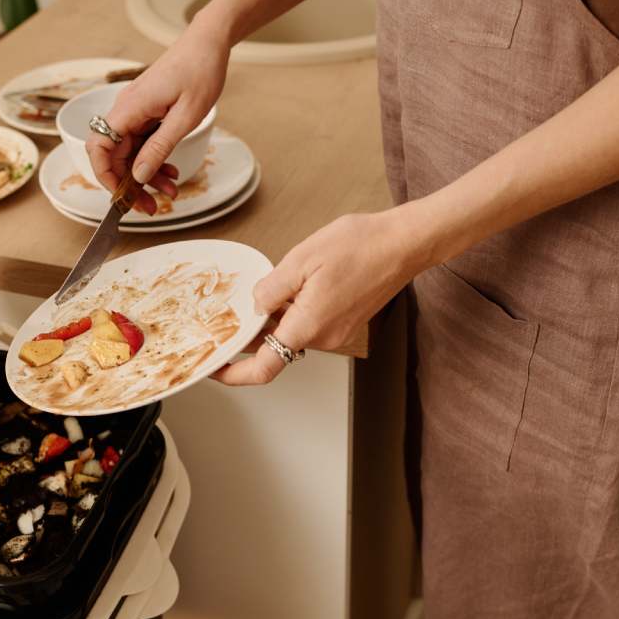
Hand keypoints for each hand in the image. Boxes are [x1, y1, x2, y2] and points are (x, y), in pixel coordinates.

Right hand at [85, 21, 229, 213]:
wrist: (208, 44)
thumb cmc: (199, 72)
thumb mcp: (185, 117)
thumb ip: (160, 148)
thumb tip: (139, 176)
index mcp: (130, 109)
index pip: (99, 148)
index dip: (105, 176)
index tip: (123, 196)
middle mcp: (127, 111)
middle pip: (116, 156)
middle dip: (132, 185)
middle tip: (152, 207)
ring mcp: (136, 111)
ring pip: (132, 153)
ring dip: (148, 175)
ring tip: (171, 191)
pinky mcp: (147, 112)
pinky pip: (144, 142)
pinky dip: (156, 160)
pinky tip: (172, 170)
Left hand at [214, 207, 432, 385]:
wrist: (403, 243)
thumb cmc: (361, 246)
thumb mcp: (301, 259)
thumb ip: (271, 288)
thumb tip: (255, 305)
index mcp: (307, 327)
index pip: (262, 369)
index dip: (233, 374)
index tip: (214, 367)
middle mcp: (323, 338)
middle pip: (274, 347)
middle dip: (254, 329)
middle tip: (236, 305)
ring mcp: (336, 332)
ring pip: (292, 331)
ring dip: (277, 314)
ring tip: (279, 278)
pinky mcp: (345, 322)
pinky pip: (310, 323)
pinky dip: (295, 309)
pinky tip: (300, 280)